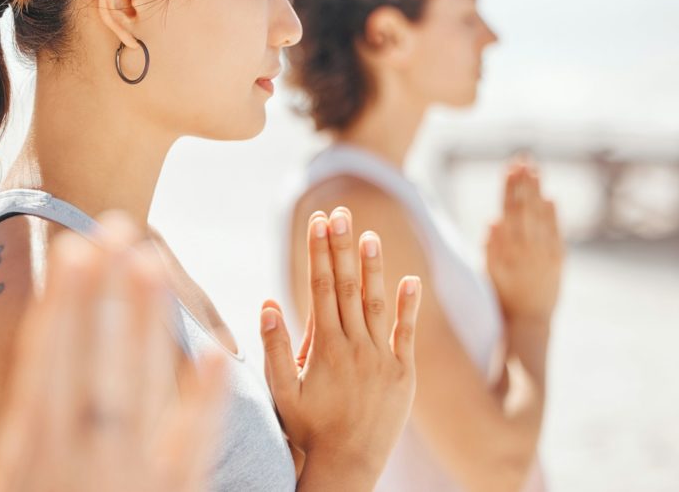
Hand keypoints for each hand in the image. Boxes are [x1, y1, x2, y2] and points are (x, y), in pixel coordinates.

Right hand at [0, 213, 227, 491]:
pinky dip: (206, 401)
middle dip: (108, 293)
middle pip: (97, 359)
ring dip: (149, 323)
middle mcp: (84, 457)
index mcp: (31, 453)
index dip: (62, 303)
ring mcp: (132, 476)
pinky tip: (219, 354)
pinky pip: (192, 445)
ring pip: (142, 385)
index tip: (72, 250)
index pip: (48, 362)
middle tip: (121, 228)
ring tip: (156, 263)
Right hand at [260, 207, 421, 482]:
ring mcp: (382, 359)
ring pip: (377, 304)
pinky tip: (410, 280)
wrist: (346, 466)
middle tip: (340, 212)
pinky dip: (409, 306)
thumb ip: (276, 347)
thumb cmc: (306, 429)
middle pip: (348, 286)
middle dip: (342, 246)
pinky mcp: (404, 374)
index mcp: (324, 347)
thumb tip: (268, 303)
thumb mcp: (282, 391)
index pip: (321, 287)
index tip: (318, 220)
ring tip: (369, 234)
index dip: (319, 251)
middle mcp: (355, 347)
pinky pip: (408, 334)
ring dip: (373, 267)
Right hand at [487, 160, 564, 321]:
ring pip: (541, 215)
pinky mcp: (558, 259)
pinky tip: (550, 198)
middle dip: (524, 182)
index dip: (510, 187)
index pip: (509, 210)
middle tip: (524, 160)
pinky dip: (553, 214)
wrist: (529, 320)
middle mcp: (528, 248)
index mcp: (508, 249)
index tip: (510, 168)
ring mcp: (545, 252)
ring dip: (538, 192)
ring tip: (535, 171)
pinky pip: (556, 231)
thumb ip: (491, 246)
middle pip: (526, 207)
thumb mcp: (489, 272)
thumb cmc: (503, 295)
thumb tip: (493, 220)